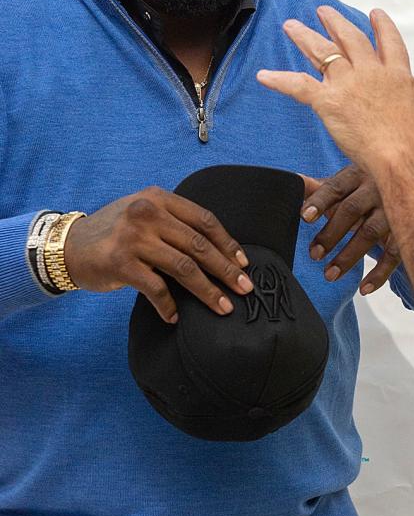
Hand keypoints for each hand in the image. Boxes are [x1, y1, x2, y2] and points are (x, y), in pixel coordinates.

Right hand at [63, 187, 253, 322]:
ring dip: (207, 291)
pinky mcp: (121, 263)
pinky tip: (175, 317)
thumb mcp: (143, 214)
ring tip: (223, 307)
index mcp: (159, 198)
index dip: (228, 244)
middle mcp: (147, 213)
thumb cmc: (113, 234)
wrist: (66, 246)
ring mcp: (133, 238)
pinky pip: (156, 288)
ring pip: (184, 268)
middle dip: (226, 270)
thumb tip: (218, 251)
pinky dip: (169, 305)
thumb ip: (174, 223)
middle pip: (199, 245)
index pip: (205, 220)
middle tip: (245, 289)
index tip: (244, 264)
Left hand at [257, 5, 413, 174]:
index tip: (376, 15)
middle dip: (335, 23)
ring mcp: (349, 83)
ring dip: (304, 37)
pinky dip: (279, 80)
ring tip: (292, 26)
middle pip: (350, 39)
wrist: (403, 153)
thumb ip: (397, 107)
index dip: (382, 26)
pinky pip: (299, 85)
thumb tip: (387, 117)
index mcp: (397, 75)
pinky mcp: (329, 100)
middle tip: (324, 12)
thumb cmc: (413, 144)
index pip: (390, 43)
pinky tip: (264, 75)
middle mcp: (371, 72)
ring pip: (323, 52)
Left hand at [300, 166, 400, 294]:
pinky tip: (364, 288)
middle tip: (314, 255)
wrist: (410, 187)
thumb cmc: (367, 190)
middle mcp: (377, 188)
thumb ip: (319, 187)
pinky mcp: (408, 230)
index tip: (304, 217)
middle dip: (331, 234)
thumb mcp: (346, 184)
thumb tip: (291, 184)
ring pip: (370, 232)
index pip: (335, 187)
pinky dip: (380, 273)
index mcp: (357, 174)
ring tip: (330, 275)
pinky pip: (394, 253)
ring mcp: (394, 209)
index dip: (319, 202)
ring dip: (348, 256)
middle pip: (351, 210)